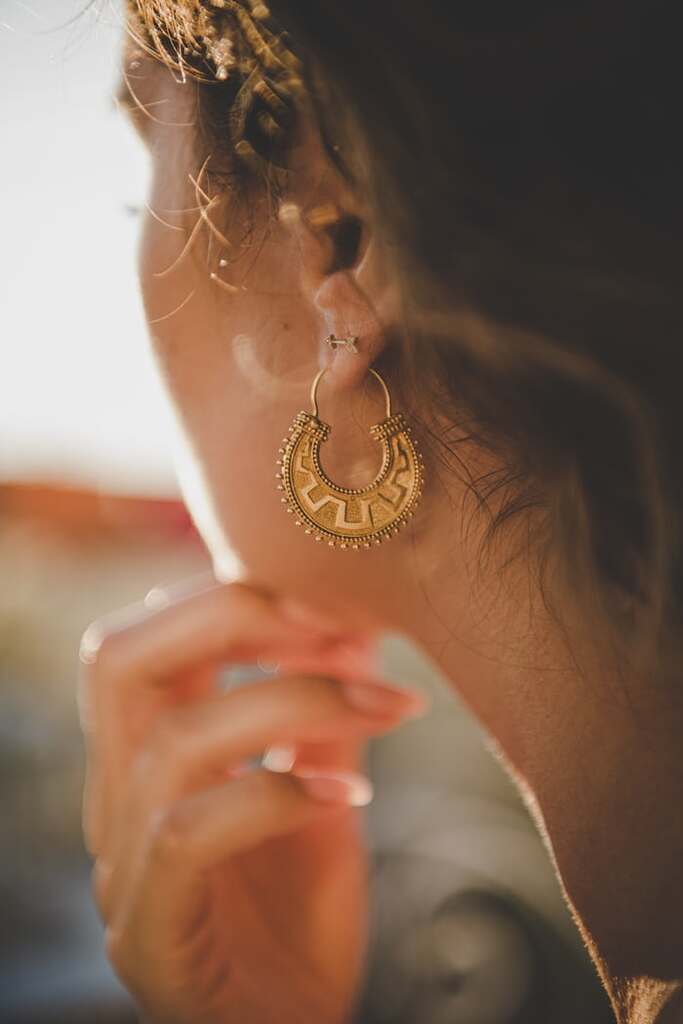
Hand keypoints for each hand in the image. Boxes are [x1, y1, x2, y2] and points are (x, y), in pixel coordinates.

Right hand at [78, 579, 427, 1023]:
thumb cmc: (299, 919)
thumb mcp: (321, 792)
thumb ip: (323, 716)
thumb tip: (355, 624)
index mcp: (142, 759)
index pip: (143, 640)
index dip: (229, 597)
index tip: (332, 597)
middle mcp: (114, 803)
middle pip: (118, 662)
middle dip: (231, 616)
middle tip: (336, 620)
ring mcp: (123, 873)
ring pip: (171, 742)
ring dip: (293, 700)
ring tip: (388, 704)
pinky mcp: (149, 939)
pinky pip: (190, 835)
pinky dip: (276, 793)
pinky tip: (350, 793)